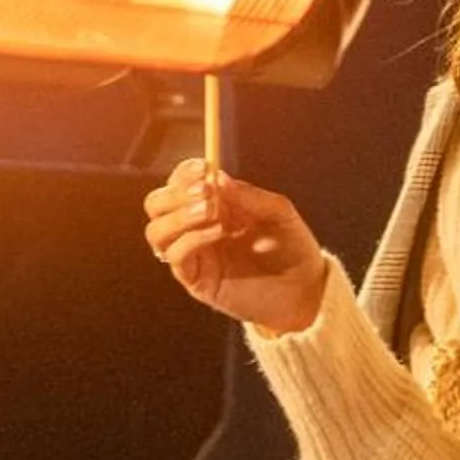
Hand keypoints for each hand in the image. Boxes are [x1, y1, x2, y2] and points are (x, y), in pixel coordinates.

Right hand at [142, 159, 331, 335]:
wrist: (304, 291)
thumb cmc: (292, 248)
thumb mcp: (279, 213)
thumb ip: (249, 195)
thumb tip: (218, 177)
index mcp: (212, 207)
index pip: (179, 184)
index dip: (184, 173)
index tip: (204, 168)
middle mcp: (195, 228)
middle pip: (156, 205)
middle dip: (175, 194)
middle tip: (206, 193)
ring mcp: (193, 255)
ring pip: (157, 231)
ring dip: (179, 216)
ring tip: (212, 212)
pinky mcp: (194, 280)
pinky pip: (175, 256)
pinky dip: (192, 239)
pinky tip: (219, 232)